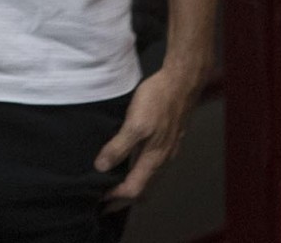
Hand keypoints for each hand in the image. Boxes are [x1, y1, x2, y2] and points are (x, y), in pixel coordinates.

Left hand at [93, 65, 202, 210]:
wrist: (182, 80)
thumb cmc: (158, 100)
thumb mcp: (135, 123)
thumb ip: (119, 146)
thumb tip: (101, 167)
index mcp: (154, 159)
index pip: (133, 190)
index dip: (114, 198)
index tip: (97, 200)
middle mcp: (163, 159)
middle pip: (143, 188)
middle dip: (124, 197)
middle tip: (104, 200)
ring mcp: (169, 149)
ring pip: (149, 176)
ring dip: (132, 183)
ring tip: (115, 181)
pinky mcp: (170, 138)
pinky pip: (153, 163)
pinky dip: (140, 169)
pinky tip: (132, 158)